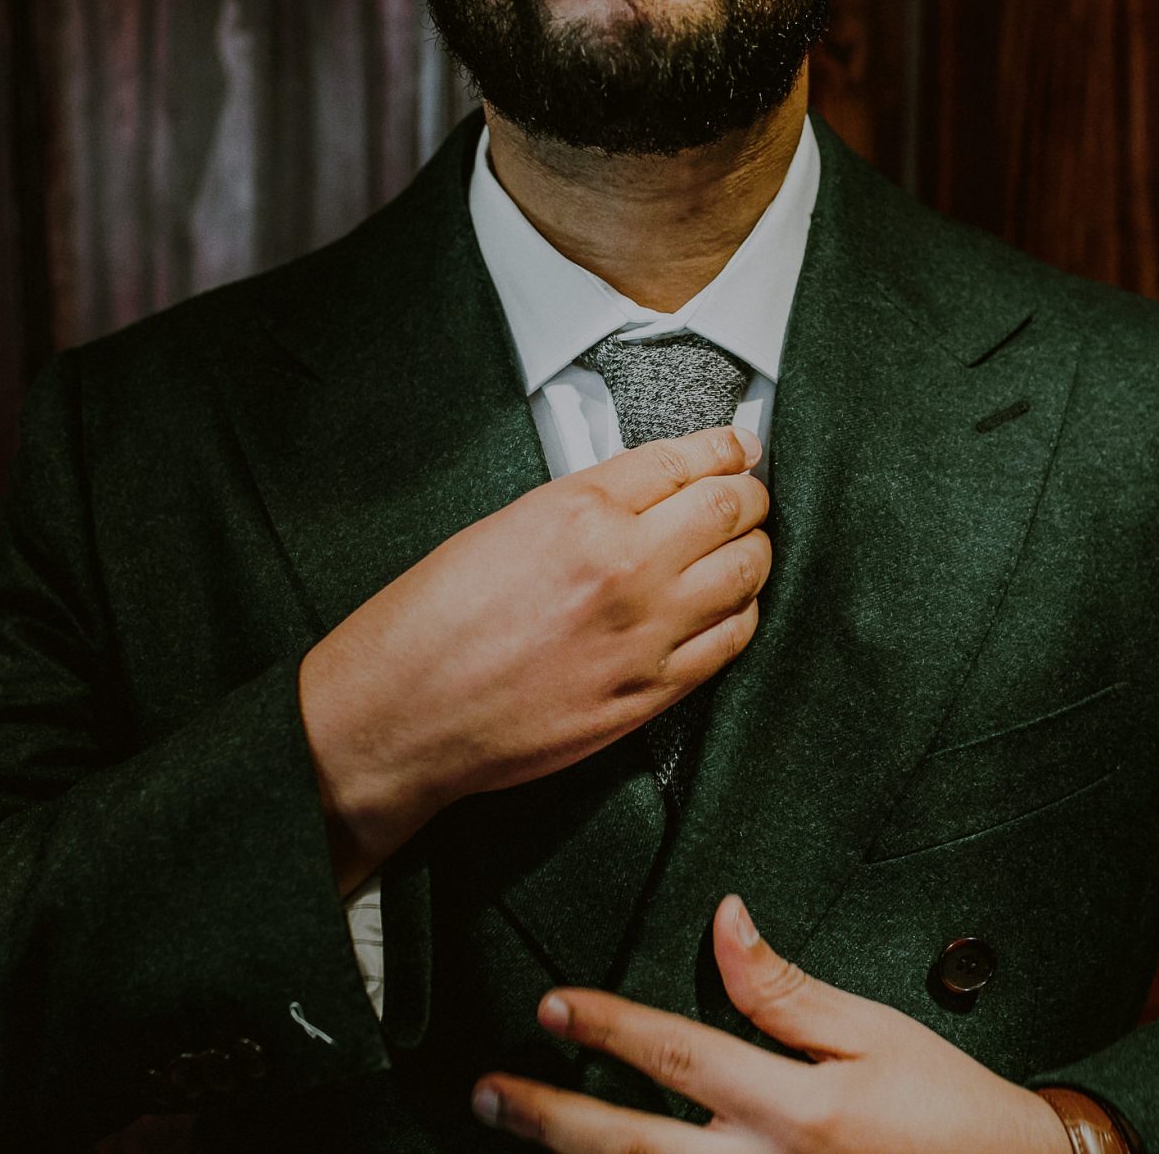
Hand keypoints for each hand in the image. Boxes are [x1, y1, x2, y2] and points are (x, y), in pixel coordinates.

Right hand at [299, 426, 771, 888]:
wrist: (403, 713)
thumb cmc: (430, 625)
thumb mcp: (502, 527)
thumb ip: (581, 508)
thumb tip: (641, 497)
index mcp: (578, 510)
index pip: (683, 458)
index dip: (725, 446)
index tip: (739, 446)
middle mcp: (623, 564)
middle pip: (729, 507)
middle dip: (750, 494)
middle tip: (749, 494)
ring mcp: (645, 631)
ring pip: (745, 571)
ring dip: (755, 551)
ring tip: (747, 547)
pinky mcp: (652, 691)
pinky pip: (732, 640)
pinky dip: (742, 613)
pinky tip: (732, 606)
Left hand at [470, 895, 1073, 1152]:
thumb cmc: (949, 1111)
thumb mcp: (877, 1033)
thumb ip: (785, 988)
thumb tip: (723, 917)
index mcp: (797, 1109)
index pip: (677, 1055)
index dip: (606, 1028)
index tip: (550, 1006)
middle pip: (632, 1149)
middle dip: (551, 1118)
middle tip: (489, 1092)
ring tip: (514, 1139)